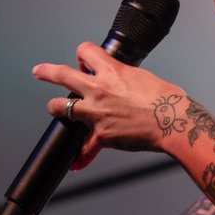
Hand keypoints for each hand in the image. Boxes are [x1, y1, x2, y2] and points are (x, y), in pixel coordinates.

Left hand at [33, 41, 188, 167]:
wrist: (175, 122)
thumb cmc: (168, 100)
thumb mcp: (145, 78)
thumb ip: (127, 78)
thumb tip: (125, 83)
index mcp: (112, 71)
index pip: (86, 52)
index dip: (83, 54)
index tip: (83, 60)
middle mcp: (99, 89)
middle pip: (62, 75)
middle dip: (47, 72)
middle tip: (39, 71)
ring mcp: (97, 113)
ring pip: (61, 107)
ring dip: (56, 108)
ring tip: (54, 108)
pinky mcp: (101, 135)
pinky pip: (84, 149)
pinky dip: (81, 157)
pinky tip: (77, 163)